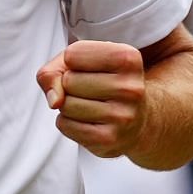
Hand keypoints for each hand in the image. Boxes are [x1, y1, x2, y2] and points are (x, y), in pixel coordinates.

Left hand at [36, 40, 147, 158]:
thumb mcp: (82, 63)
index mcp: (128, 59)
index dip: (73, 61)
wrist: (137, 120)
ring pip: (65, 104)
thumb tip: (54, 101)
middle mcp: (130, 88)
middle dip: (70, 84)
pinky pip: (65, 125)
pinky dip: (68, 122)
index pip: (73, 54)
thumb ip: (54, 71)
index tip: (92, 67)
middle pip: (68, 81)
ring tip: (91, 105)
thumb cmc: (105, 83)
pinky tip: (89, 121)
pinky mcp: (109, 139)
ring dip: (68, 105)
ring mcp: (121, 116)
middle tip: (93, 90)